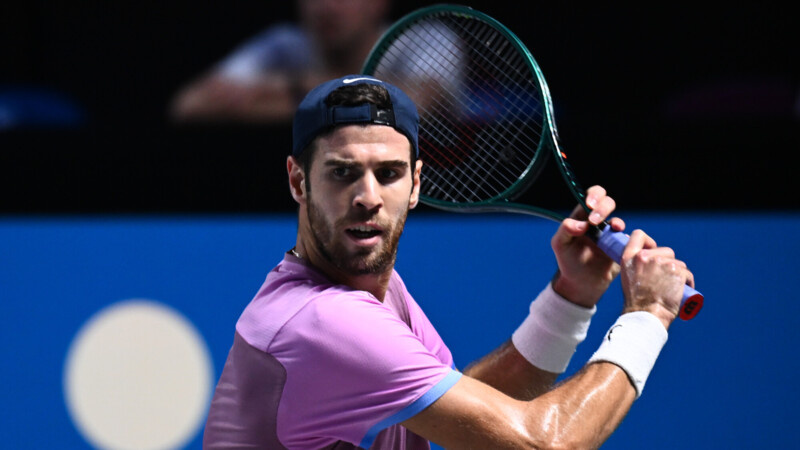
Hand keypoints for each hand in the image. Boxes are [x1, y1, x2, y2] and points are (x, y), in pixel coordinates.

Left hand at [550, 186, 623, 307]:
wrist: (582, 284)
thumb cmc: (568, 262)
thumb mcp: (560, 245)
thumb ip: (565, 231)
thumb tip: (581, 225)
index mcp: (583, 217)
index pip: (591, 196)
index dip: (594, 195)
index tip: (590, 205)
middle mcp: (599, 223)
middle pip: (608, 203)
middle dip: (604, 207)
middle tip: (595, 222)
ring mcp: (612, 235)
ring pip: (620, 221)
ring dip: (618, 223)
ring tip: (614, 230)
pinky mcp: (622, 247)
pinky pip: (632, 239)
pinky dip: (632, 238)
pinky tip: (625, 245)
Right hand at [619, 229, 694, 328]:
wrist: (646, 315)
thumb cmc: (637, 302)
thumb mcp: (628, 278)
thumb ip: (636, 266)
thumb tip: (649, 260)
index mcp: (630, 258)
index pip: (638, 235)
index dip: (648, 240)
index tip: (653, 249)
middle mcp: (645, 257)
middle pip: (665, 251)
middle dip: (669, 262)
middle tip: (664, 279)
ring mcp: (662, 263)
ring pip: (678, 263)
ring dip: (678, 274)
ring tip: (672, 288)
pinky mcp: (677, 271)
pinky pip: (687, 274)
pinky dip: (687, 282)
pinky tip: (682, 291)